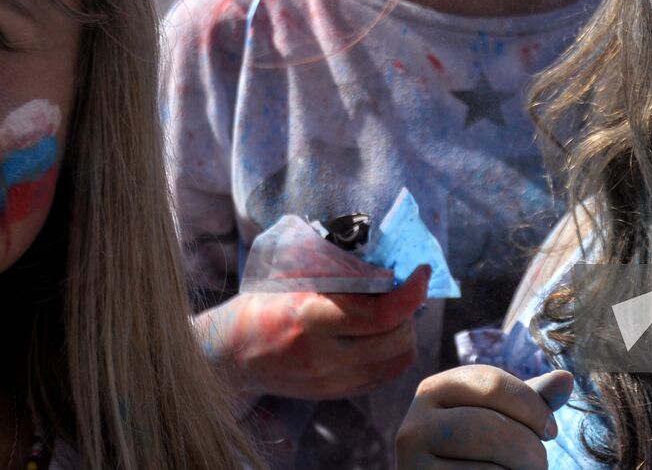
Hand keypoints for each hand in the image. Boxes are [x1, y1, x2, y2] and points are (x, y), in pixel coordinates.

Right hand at [198, 265, 429, 401]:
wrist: (229, 353)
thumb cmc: (262, 302)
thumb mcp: (292, 277)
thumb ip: (336, 270)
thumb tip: (387, 258)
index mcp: (309, 317)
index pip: (381, 314)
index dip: (412, 292)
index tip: (421, 272)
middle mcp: (322, 356)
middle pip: (396, 340)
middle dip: (411, 310)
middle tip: (406, 289)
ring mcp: (328, 381)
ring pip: (396, 361)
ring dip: (406, 332)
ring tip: (396, 311)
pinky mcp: (332, 394)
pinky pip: (383, 376)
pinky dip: (394, 352)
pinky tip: (385, 332)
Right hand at [396, 366, 573, 469]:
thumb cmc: (479, 449)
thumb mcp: (501, 417)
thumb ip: (531, 400)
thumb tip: (567, 379)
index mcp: (433, 390)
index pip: (491, 382)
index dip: (533, 406)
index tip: (551, 431)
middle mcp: (413, 424)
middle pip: (490, 427)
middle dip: (529, 447)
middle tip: (541, 463)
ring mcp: (412, 463)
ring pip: (487, 467)